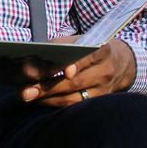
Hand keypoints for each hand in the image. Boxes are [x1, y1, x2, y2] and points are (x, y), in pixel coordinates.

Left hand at [19, 37, 136, 107]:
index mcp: (102, 50)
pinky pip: (74, 106)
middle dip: (47, 87)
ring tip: (28, 95)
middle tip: (25, 91)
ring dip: (47, 99)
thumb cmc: (90, 48)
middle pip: (75, 82)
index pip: (87, 58)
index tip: (64, 72)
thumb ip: (56, 48)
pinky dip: (55, 104)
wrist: (121, 63)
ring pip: (73, 99)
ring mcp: (103, 90)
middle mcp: (105, 72)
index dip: (75, 65)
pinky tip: (40, 100)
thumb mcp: (78, 41)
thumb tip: (29, 62)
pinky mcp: (98, 103)